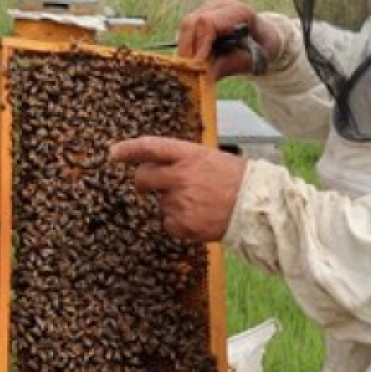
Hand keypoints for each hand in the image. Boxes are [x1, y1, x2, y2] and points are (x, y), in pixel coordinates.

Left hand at [109, 136, 244, 241]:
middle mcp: (180, 176)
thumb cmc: (234, 179)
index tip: (114, 153)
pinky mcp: (182, 224)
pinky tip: (198, 217)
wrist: (256, 207)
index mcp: (188, 154)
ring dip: (171, 204)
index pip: (150, 147)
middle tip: (145, 186)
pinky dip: (178, 223)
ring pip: (159, 203)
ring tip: (198, 203)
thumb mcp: (208, 158)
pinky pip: (168, 223)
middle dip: (141, 182)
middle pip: (143, 177)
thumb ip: (181, 160)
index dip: (128, 149)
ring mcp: (179, 201)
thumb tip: (155, 165)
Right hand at [176, 0, 279, 77]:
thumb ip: (227, 66)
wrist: (264, 37)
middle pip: (191, 22)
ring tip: (191, 67)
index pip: (208, 23)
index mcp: (238, 12)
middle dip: (186, 49)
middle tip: (188, 71)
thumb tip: (203, 77)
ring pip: (185, 26)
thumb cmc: (260, 48)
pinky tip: (193, 61)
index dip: (199, 45)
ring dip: (185, 49)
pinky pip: (186, 31)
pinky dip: (187, 47)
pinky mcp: (200, 15)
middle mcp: (220, 5)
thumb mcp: (249, 60)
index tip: (196, 65)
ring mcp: (208, 8)